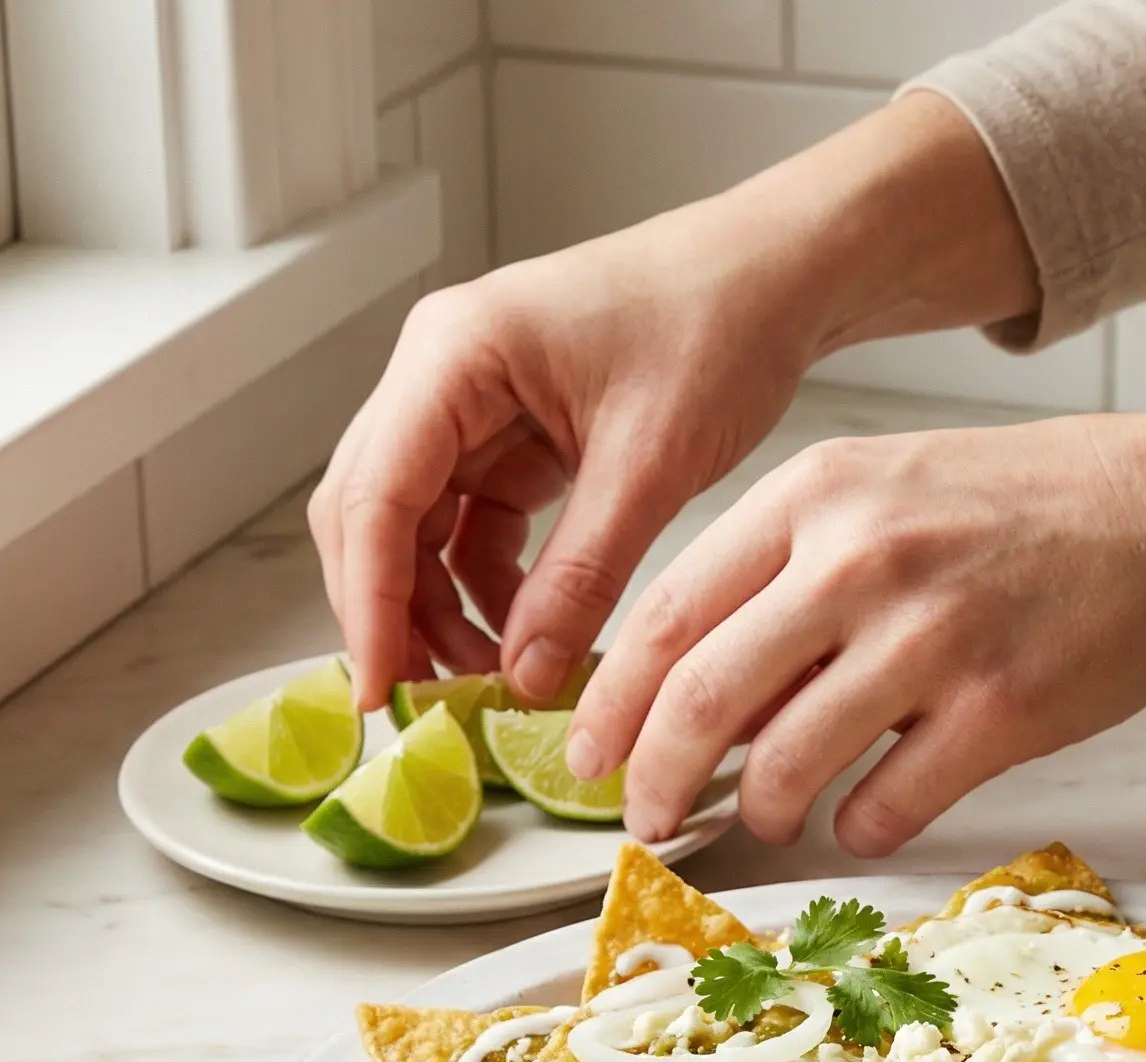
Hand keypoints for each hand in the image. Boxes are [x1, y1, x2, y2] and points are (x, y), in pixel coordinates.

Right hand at [309, 94, 1038, 712]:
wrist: (776, 276)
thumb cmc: (719, 326)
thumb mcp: (652, 464)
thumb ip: (582, 575)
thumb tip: (523, 675)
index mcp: (455, 354)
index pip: (375, 496)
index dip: (369, 604)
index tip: (383, 690)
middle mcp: (441, 373)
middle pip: (371, 513)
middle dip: (391, 611)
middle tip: (426, 703)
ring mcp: (470, 404)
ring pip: (414, 527)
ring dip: (439, 606)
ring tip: (491, 680)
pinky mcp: (509, 434)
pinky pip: (471, 525)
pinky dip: (488, 587)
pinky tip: (526, 638)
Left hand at [567, 412, 1145, 856]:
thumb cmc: (1028, 508)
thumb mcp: (885, 491)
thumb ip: (787, 570)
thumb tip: (698, 687)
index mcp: (816, 495)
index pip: (667, 613)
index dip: (612, 702)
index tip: (592, 754)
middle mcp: (861, 559)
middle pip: (702, 697)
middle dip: (655, 780)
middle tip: (648, 819)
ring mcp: (932, 636)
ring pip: (786, 764)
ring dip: (762, 811)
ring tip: (773, 815)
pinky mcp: (999, 709)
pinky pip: (886, 804)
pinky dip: (857, 827)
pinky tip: (864, 814)